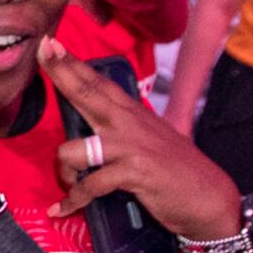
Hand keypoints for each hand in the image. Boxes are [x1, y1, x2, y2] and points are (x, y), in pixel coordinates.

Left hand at [43, 38, 242, 243]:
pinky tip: (64, 208)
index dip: (74, 64)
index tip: (51, 44)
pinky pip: (90, 185)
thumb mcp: (151, 141)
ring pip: (75, 148)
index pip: (99, 83)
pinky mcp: (133, 172)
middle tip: (42, 51)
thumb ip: (124, 131)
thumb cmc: (178, 174)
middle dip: (62, 72)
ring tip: (68, 185)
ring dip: (64, 171)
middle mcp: (130, 124)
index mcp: (133, 114)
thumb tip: (95, 133)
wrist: (210, 200)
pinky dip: (74, 200)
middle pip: (88, 93)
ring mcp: (131, 146)